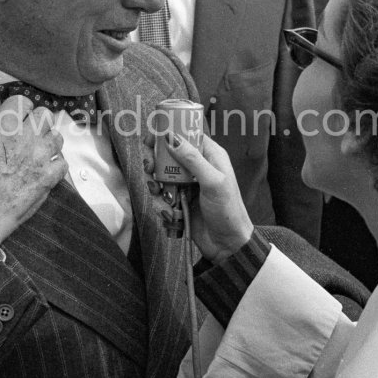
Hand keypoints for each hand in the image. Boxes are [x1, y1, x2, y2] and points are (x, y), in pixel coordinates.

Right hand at [0, 96, 67, 250]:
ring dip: (49, 142)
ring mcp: (41, 158)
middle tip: (28, 133)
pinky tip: (43, 170)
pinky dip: (56, 165)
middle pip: (45, 115)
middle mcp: (26, 139)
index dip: (20, 107)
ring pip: (57, 137)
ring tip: (36, 152)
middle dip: (37, 122)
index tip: (17, 116)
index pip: (22, 101)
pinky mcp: (50, 177)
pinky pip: (63, 162)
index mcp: (4, 128)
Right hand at [145, 134, 253, 262]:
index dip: (168, 133)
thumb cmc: (228, 211)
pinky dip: (161, 203)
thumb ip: (192, 159)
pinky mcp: (179, 201)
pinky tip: (169, 211)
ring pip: (161, 176)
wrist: (227, 245)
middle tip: (149, 168)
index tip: (151, 137)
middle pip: (168, 155)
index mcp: (210, 156)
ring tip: (161, 195)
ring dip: (156, 186)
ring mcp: (187, 185)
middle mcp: (197, 168)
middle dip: (155, 162)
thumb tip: (171, 137)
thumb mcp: (213, 182)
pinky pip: (162, 196)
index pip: (187, 136)